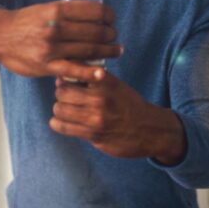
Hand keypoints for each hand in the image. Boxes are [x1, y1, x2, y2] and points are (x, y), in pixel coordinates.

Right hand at [0, 1, 120, 79]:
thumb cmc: (26, 22)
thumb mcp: (45, 9)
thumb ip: (66, 12)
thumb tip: (93, 14)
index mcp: (57, 10)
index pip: (93, 11)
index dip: (109, 15)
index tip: (112, 19)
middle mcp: (55, 28)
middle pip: (95, 31)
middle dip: (110, 34)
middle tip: (114, 36)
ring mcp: (51, 48)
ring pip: (89, 50)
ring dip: (108, 51)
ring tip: (116, 50)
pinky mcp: (46, 66)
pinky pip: (74, 70)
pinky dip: (90, 73)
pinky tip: (102, 73)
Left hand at [49, 74, 184, 163]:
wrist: (150, 130)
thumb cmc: (130, 105)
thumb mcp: (116, 85)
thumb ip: (92, 80)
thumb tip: (61, 77)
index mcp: (105, 82)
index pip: (73, 73)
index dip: (65, 77)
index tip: (66, 82)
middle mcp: (100, 98)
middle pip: (62, 91)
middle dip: (60, 94)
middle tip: (65, 98)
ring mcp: (96, 118)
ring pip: (60, 109)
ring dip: (59, 110)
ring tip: (65, 111)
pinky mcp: (93, 134)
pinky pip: (63, 127)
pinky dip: (58, 124)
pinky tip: (61, 122)